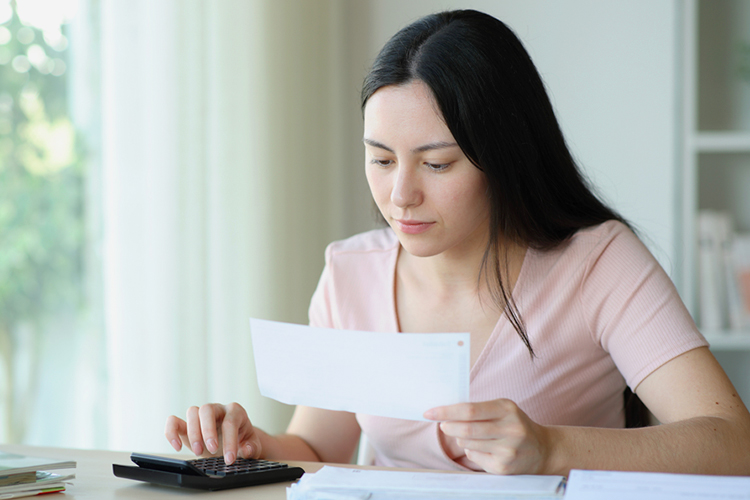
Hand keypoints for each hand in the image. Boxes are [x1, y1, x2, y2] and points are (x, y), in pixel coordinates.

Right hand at [165, 403, 261, 464]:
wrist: (235, 442)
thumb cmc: (243, 440)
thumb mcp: (252, 445)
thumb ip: (252, 448)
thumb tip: (245, 450)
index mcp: (235, 411)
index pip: (230, 422)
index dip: (230, 441)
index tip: (229, 459)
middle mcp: (217, 409)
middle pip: (207, 409)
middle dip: (207, 430)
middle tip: (212, 450)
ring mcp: (201, 416)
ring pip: (192, 412)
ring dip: (193, 433)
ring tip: (199, 452)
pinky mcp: (187, 425)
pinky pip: (173, 421)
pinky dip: (171, 432)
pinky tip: (177, 446)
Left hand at [424, 399, 549, 474]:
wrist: (543, 449)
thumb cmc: (514, 425)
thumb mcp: (502, 409)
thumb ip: (477, 409)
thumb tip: (444, 412)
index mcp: (507, 409)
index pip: (469, 410)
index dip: (446, 411)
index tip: (429, 412)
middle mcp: (510, 430)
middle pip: (466, 429)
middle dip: (448, 426)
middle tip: (442, 425)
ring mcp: (508, 450)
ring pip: (468, 444)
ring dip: (460, 439)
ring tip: (469, 436)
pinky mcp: (503, 467)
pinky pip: (474, 457)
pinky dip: (471, 451)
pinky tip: (484, 448)